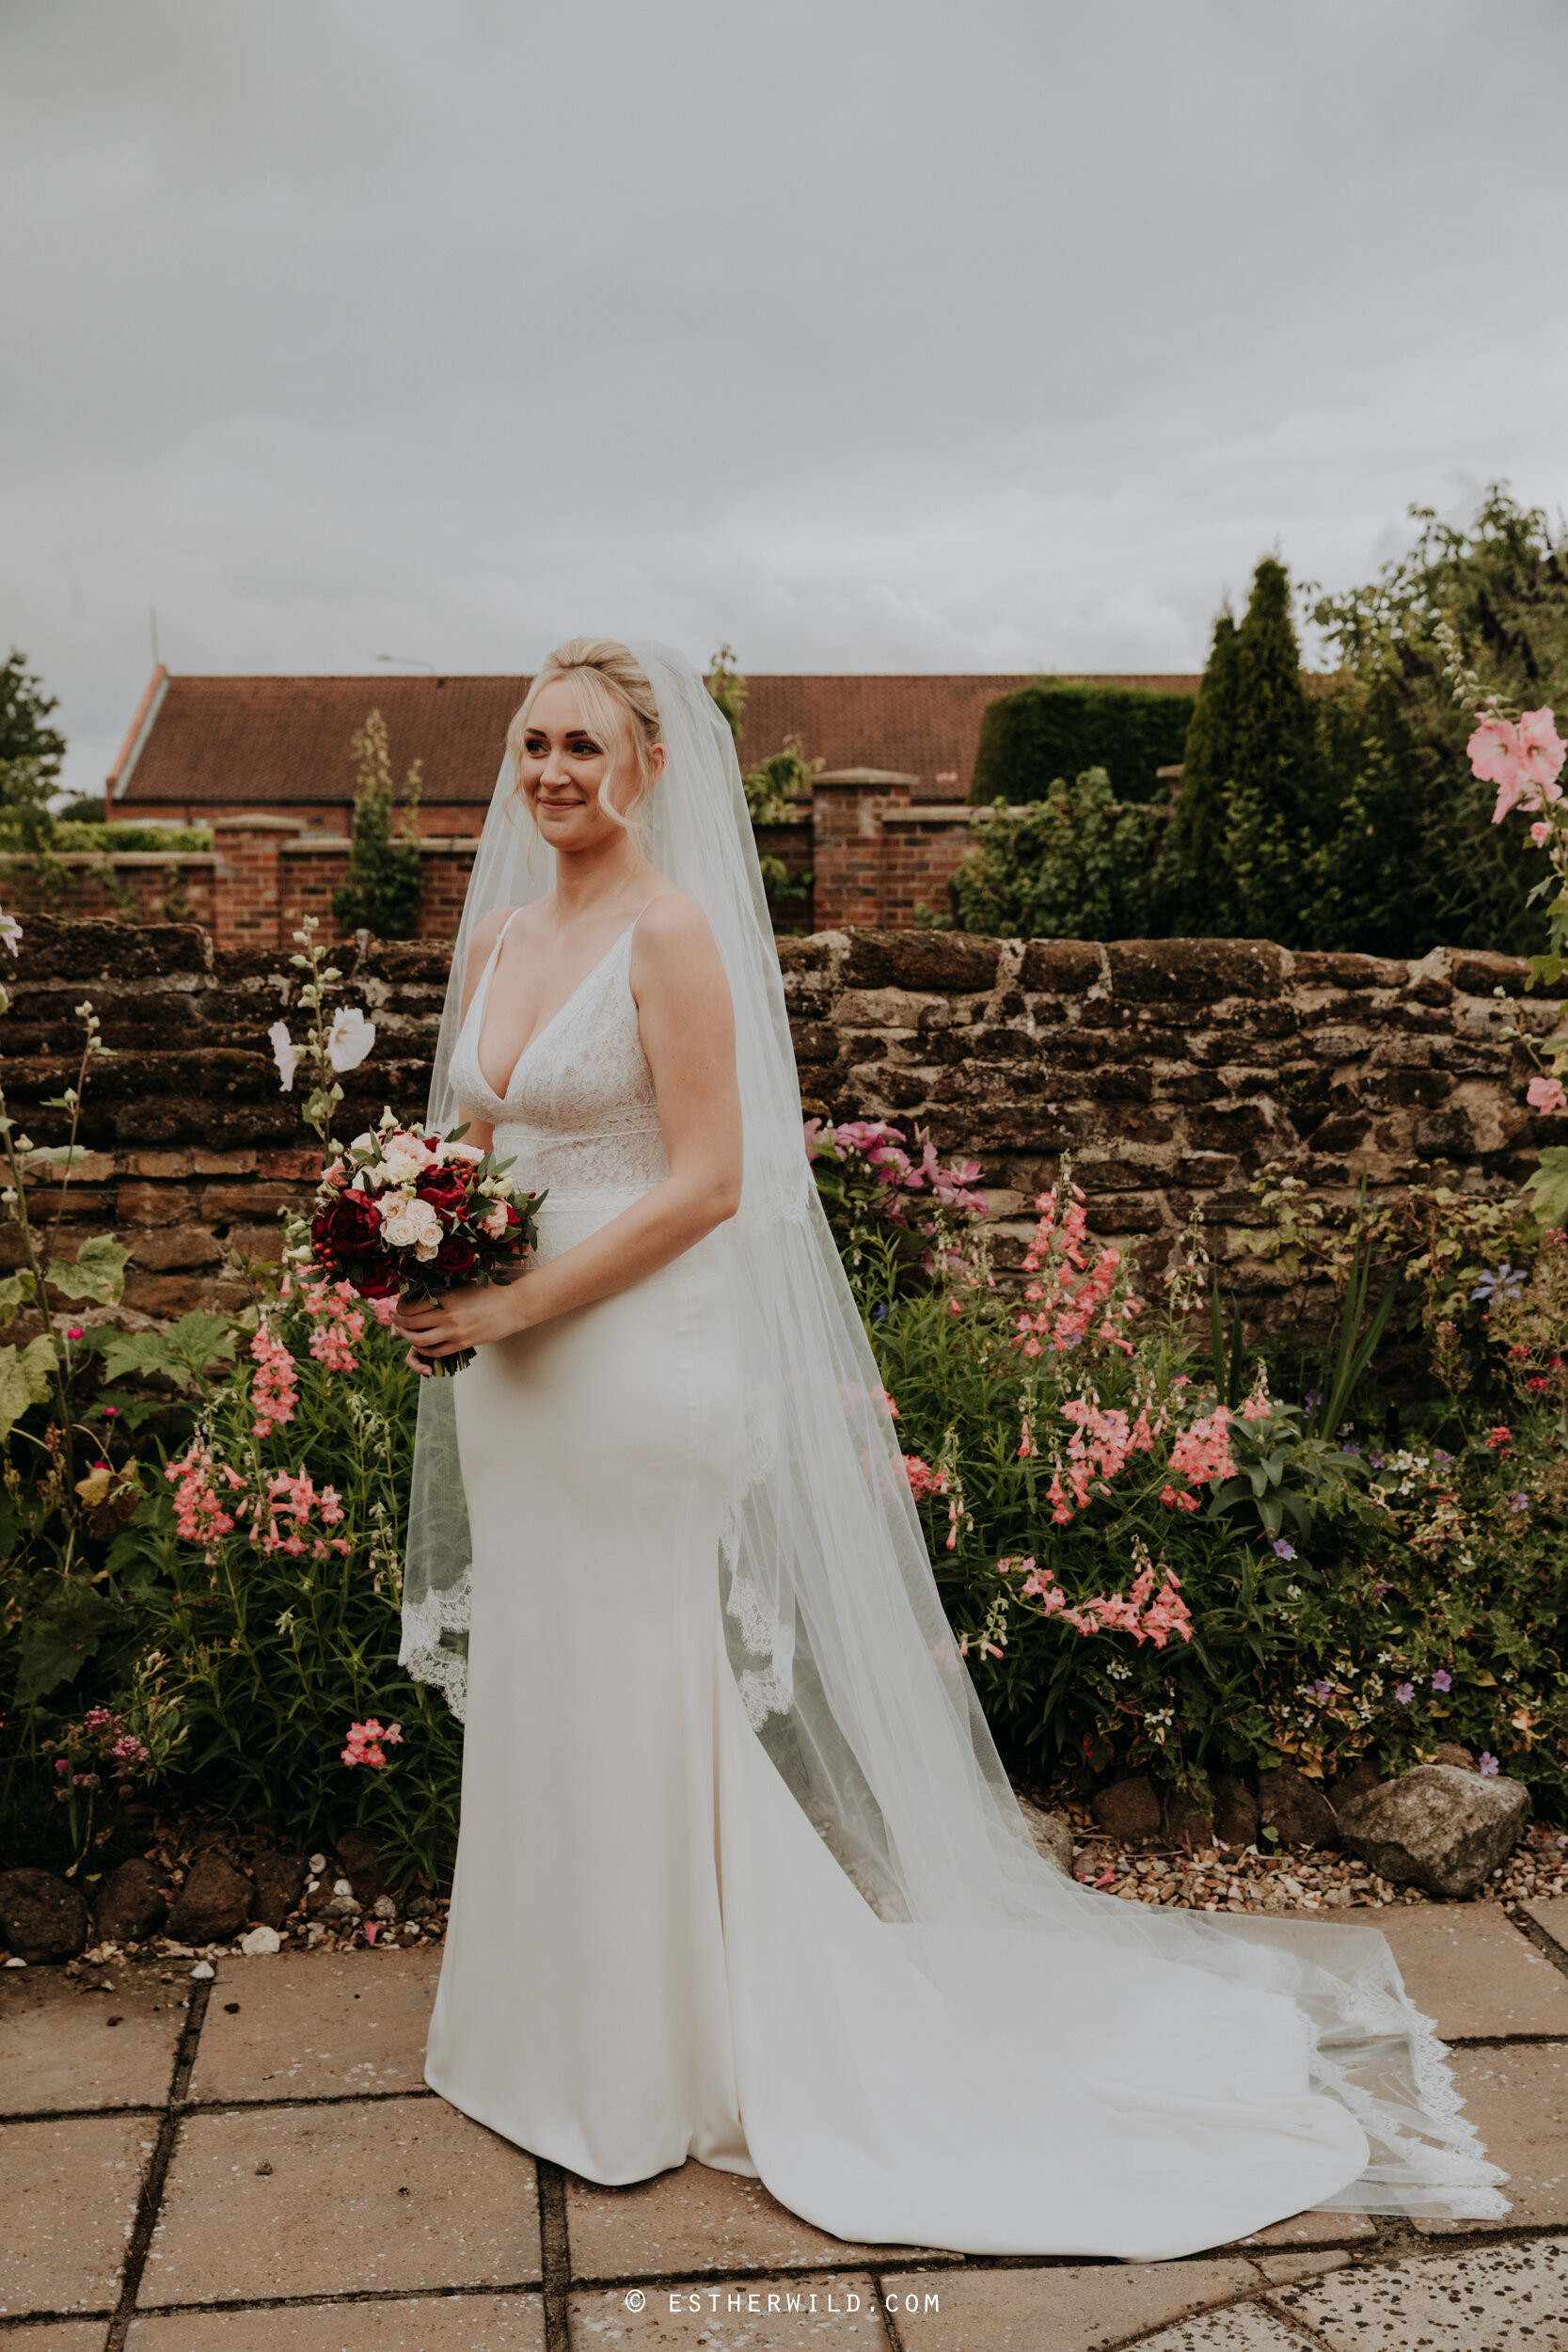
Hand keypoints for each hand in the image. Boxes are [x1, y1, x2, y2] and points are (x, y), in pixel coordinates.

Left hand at [392, 1281, 527, 1360]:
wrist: (514, 1306)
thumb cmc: (490, 1291)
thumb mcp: (462, 1285)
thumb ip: (442, 1292)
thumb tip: (420, 1294)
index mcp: (446, 1297)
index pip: (411, 1305)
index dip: (400, 1307)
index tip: (399, 1305)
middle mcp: (447, 1316)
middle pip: (411, 1323)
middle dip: (398, 1322)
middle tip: (394, 1319)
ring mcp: (455, 1333)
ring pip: (419, 1340)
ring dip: (407, 1337)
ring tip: (404, 1333)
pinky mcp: (462, 1344)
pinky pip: (435, 1352)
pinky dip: (423, 1349)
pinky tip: (421, 1344)